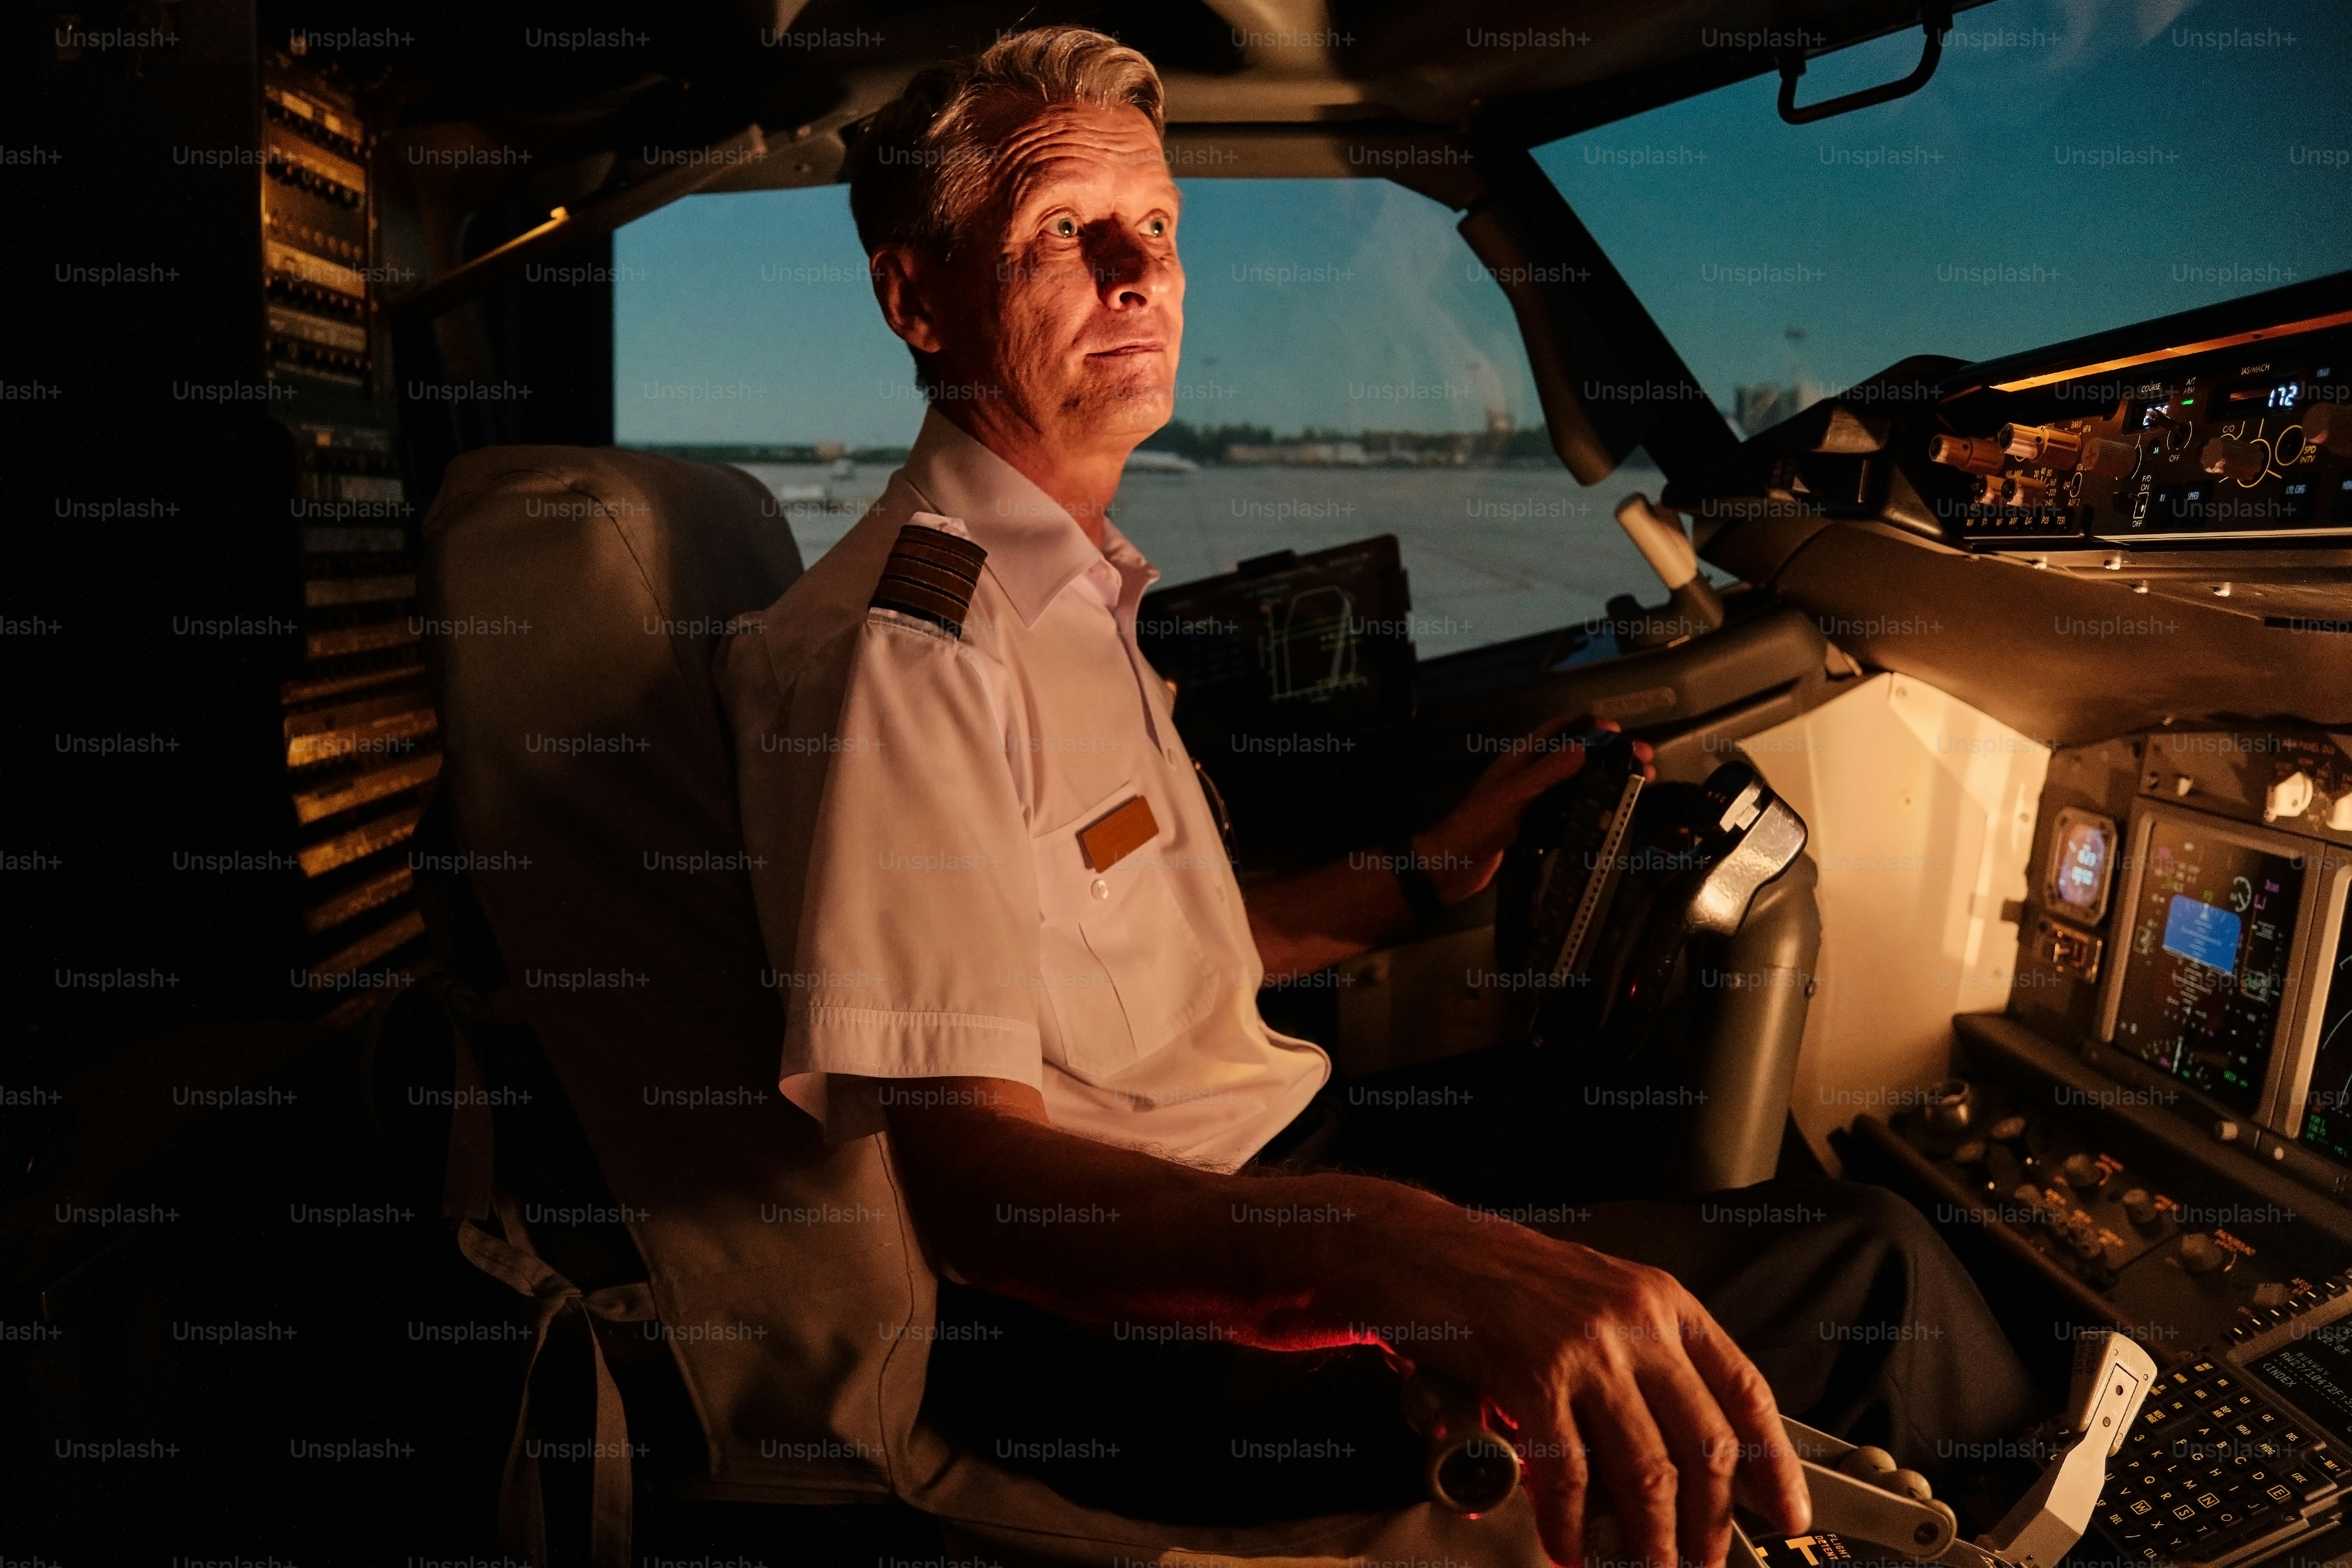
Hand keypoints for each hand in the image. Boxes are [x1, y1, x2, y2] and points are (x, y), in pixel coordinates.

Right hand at [1368, 1214, 1806, 1567]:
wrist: (1416, 1247)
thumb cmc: (1496, 1277)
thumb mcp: (1593, 1298)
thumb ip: (1638, 1359)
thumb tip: (1675, 1450)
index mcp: (1662, 1301)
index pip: (1745, 1392)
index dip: (1775, 1464)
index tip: (1787, 1516)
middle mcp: (1636, 1321)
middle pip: (1705, 1445)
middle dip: (1709, 1523)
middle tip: (1698, 1563)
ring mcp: (1587, 1348)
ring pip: (1647, 1470)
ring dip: (1649, 1539)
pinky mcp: (1533, 1375)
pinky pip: (1570, 1473)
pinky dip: (1572, 1524)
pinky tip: (1567, 1546)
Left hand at [1417, 717, 1656, 903]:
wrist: (1452, 867)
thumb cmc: (1476, 825)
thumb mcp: (1514, 794)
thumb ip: (1547, 772)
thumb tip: (1584, 748)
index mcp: (1520, 761)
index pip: (1558, 731)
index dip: (1588, 727)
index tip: (1619, 732)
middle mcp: (1529, 778)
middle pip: (1574, 759)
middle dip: (1607, 758)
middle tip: (1643, 761)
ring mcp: (1533, 804)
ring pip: (1576, 788)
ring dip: (1605, 784)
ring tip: (1639, 785)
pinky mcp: (1536, 830)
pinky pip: (1569, 816)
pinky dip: (1591, 813)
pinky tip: (1614, 816)